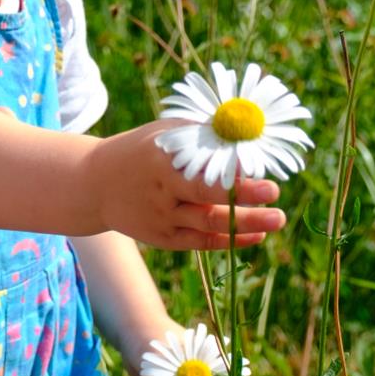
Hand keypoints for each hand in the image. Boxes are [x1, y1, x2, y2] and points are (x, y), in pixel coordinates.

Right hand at [86, 121, 285, 250]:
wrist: (96, 185)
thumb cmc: (141, 151)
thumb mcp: (165, 134)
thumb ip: (201, 135)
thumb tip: (246, 132)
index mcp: (161, 161)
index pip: (200, 168)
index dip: (230, 170)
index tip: (260, 166)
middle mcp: (161, 193)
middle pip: (205, 199)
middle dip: (242, 197)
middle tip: (275, 192)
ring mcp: (162, 219)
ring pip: (208, 225)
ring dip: (245, 223)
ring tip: (278, 219)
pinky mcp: (163, 239)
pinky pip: (202, 243)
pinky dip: (230, 240)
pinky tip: (258, 234)